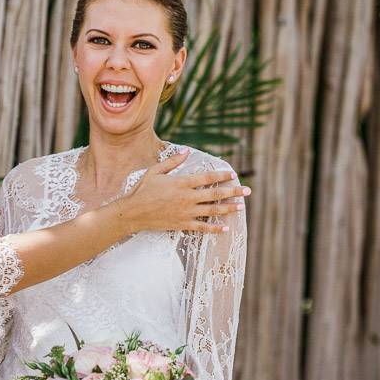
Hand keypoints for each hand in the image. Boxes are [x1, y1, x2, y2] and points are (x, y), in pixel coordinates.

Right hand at [116, 149, 250, 233]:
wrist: (132, 213)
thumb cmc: (141, 190)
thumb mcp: (155, 171)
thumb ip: (172, 162)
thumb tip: (186, 151)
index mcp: (181, 182)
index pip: (207, 178)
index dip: (222, 175)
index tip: (233, 174)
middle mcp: (186, 197)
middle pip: (215, 194)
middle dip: (233, 192)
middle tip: (248, 190)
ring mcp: (186, 212)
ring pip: (212, 210)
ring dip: (229, 208)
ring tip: (242, 206)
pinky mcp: (182, 224)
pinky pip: (202, 227)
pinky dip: (214, 228)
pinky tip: (226, 227)